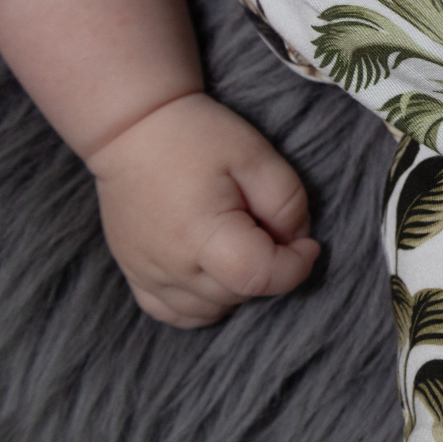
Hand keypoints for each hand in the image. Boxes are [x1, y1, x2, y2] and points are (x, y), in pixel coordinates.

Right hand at [87, 92, 319, 327]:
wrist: (132, 127)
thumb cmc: (198, 135)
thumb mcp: (255, 154)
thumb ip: (286, 201)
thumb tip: (297, 240)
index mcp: (201, 235)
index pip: (259, 278)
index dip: (295, 267)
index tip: (310, 244)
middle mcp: (170, 266)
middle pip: (239, 294)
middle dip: (270, 269)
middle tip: (272, 226)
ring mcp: (147, 275)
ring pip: (211, 310)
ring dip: (240, 287)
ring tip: (244, 242)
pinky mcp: (135, 275)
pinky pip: (175, 313)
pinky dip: (204, 304)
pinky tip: (216, 272)